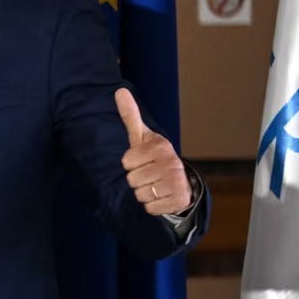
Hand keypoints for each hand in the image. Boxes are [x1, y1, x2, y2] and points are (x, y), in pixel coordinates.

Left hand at [117, 88, 191, 219]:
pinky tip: (160, 197)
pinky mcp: (179, 199)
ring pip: (140, 194)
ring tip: (154, 186)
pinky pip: (150, 208)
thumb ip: (130, 116)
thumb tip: (119, 90)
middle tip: (148, 176)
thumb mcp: (141, 137)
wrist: (180, 182)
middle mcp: (171, 162)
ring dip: (143, 194)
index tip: (141, 161)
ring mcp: (177, 181)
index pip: (126, 162)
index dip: (129, 165)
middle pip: (132, 179)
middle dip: (136, 181)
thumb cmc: (154, 159)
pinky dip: (152, 206)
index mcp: (160, 146)